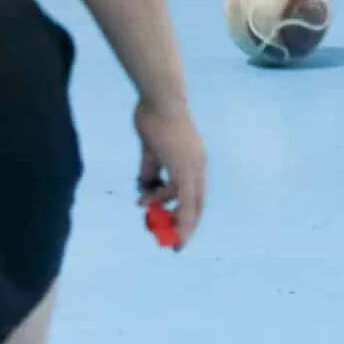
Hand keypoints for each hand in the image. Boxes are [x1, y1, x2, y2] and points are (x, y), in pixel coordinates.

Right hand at [136, 97, 206, 249]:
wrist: (160, 99)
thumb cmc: (155, 119)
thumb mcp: (152, 150)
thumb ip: (151, 169)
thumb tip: (146, 186)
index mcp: (194, 162)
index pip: (197, 196)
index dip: (189, 215)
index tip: (179, 232)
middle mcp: (198, 166)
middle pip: (197, 205)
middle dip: (186, 227)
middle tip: (176, 244)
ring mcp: (192, 165)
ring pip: (189, 202)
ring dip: (168, 215)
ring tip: (150, 217)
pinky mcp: (182, 163)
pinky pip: (177, 192)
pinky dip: (161, 200)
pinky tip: (145, 202)